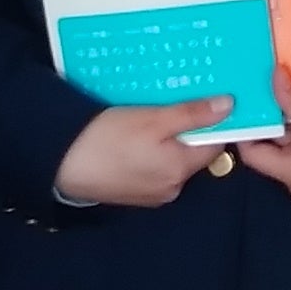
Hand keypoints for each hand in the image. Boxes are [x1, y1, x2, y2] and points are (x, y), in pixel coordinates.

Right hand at [52, 96, 237, 208]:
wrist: (61, 164)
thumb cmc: (107, 138)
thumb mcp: (153, 118)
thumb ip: (192, 114)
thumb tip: (230, 106)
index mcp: (181, 170)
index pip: (214, 144)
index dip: (213, 120)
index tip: (206, 97)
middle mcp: (172, 187)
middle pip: (192, 152)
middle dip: (186, 127)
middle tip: (172, 100)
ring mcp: (151, 193)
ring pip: (171, 158)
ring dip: (166, 138)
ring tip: (151, 113)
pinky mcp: (132, 192)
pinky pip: (152, 166)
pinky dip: (149, 150)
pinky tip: (133, 134)